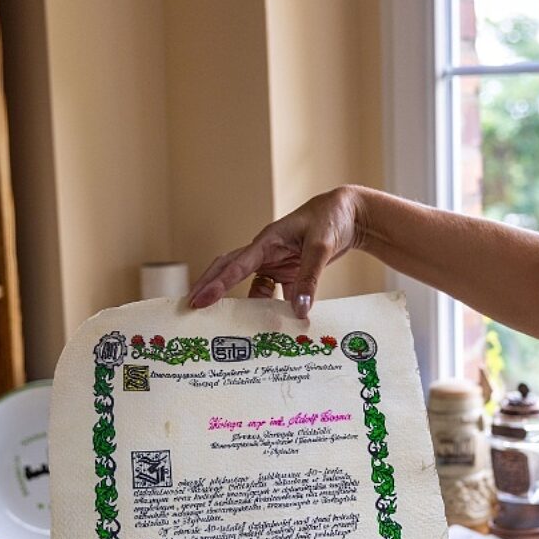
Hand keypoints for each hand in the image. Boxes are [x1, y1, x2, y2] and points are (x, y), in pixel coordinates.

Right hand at [189, 187, 362, 319]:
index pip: (236, 265)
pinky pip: (272, 292)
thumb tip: (299, 311)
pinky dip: (270, 308)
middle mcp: (265, 251)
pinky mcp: (286, 270)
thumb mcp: (321, 246)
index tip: (200, 300)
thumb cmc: (331, 219)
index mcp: (267, 240)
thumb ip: (310, 278)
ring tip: (221, 322)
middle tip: (190, 308)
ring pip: (247, 283)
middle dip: (209, 287)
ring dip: (237, 301)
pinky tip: (271, 324)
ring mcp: (274, 261)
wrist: (348, 213)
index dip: (217, 284)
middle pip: (228, 269)